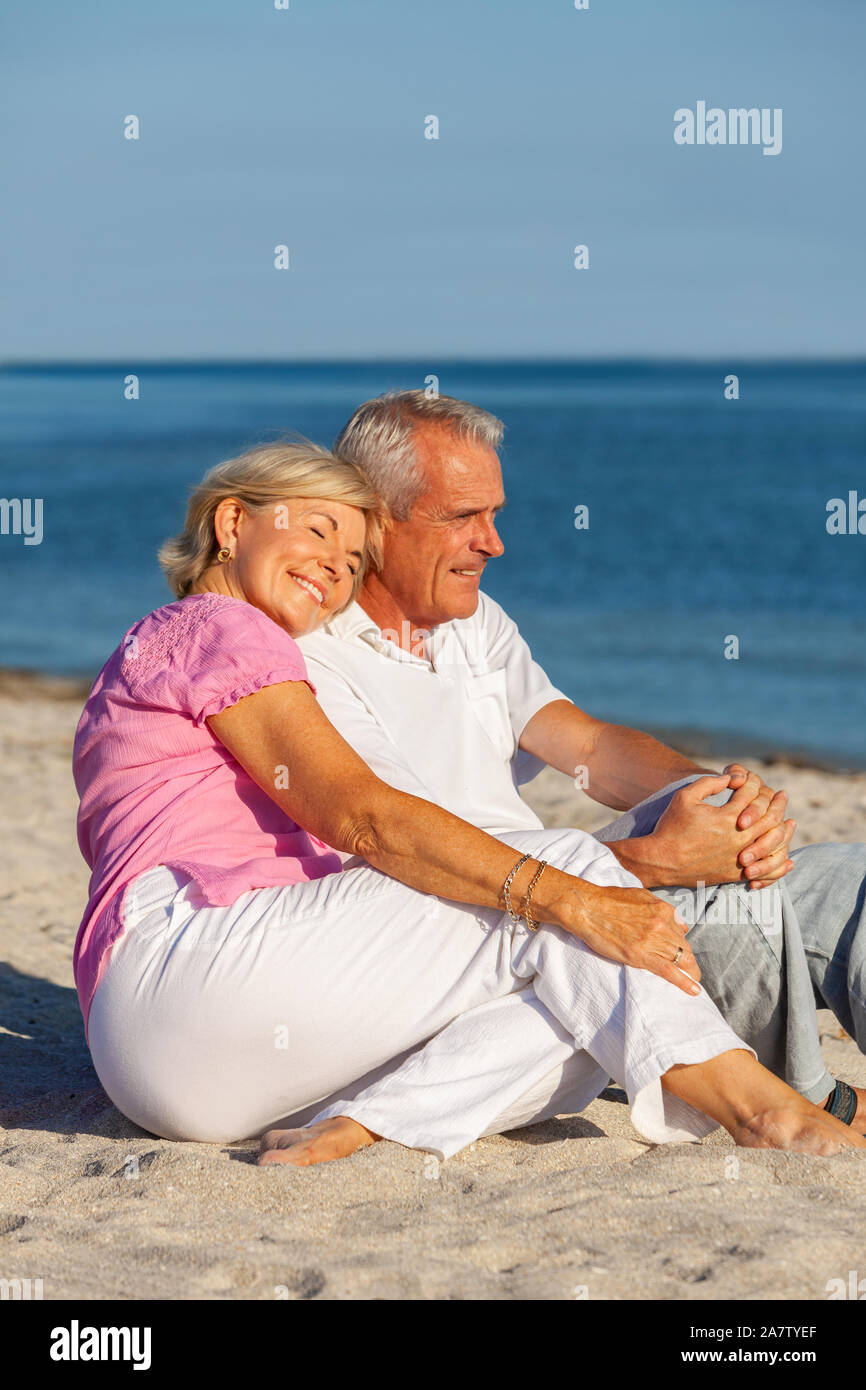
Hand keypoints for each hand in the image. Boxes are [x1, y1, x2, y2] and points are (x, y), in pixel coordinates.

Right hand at [567, 879, 700, 994]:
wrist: (587, 908)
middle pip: (684, 947)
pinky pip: (669, 971)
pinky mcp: (640, 955)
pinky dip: (684, 982)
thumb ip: (659, 909)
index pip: (681, 931)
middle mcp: (662, 924)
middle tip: (690, 969)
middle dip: (689, 959)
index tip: (679, 951)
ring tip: (694, 980)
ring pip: (682, 959)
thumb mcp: (640, 896)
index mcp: (663, 910)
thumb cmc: (608, 900)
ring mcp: (652, 940)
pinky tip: (694, 990)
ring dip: (690, 971)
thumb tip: (676, 923)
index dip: (681, 943)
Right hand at [648, 774, 794, 887]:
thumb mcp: (685, 797)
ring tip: (790, 822)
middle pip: (770, 816)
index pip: (751, 794)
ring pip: (773, 843)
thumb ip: (710, 783)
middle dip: (778, 803)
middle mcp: (739, 838)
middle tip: (783, 795)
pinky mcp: (736, 874)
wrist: (661, 861)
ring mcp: (739, 857)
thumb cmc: (671, 826)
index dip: (752, 782)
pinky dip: (780, 865)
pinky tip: (788, 860)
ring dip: (785, 830)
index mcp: (728, 817)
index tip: (748, 779)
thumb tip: (732, 778)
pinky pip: (766, 870)